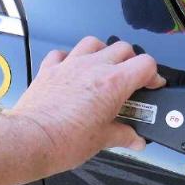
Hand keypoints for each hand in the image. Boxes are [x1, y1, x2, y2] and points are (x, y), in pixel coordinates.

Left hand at [8, 36, 165, 174]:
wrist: (31, 140)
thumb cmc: (65, 141)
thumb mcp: (102, 141)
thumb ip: (123, 135)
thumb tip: (135, 139)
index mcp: (113, 83)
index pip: (146, 64)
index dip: (153, 75)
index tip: (152, 86)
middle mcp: (93, 67)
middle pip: (123, 48)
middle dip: (131, 61)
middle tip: (130, 80)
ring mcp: (69, 64)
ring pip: (93, 43)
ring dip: (102, 52)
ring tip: (103, 68)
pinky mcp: (49, 69)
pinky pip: (62, 53)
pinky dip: (70, 58)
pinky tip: (72, 71)